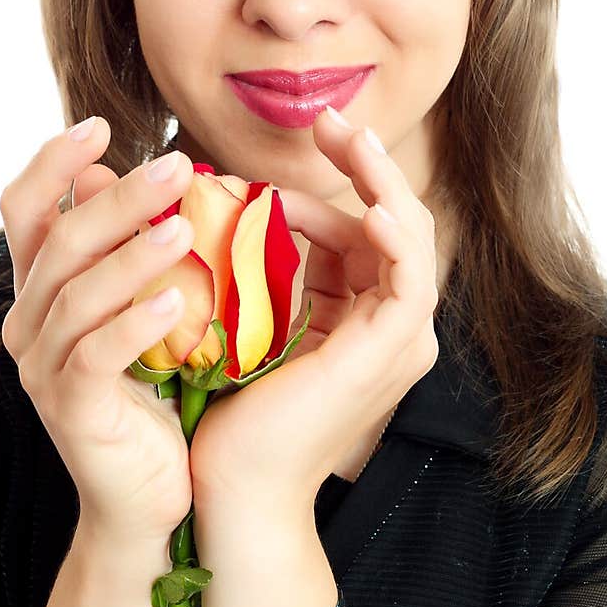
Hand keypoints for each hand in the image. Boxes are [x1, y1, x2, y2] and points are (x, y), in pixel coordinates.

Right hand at [0, 118, 198, 549]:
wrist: (147, 497)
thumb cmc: (157, 394)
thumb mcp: (146, 311)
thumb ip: (134, 251)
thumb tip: (141, 175)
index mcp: (43, 290)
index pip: (25, 211)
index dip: (51, 164)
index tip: (99, 127)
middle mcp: (31, 323)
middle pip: (59, 243)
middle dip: (117, 200)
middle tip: (176, 166)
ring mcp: (44, 369)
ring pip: (77, 296)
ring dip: (131, 256)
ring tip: (185, 227)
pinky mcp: (72, 410)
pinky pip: (96, 356)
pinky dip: (134, 325)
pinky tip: (176, 301)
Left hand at [188, 107, 440, 512]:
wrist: (230, 487)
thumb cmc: (224, 411)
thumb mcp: (237, 315)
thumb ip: (242, 261)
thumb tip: (196, 197)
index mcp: (360, 321)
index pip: (359, 231)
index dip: (332, 184)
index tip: (290, 148)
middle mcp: (390, 326)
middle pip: (390, 222)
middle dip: (362, 164)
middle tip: (328, 119)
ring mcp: (399, 338)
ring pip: (407, 233)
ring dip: (380, 179)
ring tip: (345, 134)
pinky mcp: (394, 347)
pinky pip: (411, 273)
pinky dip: (395, 229)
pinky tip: (369, 201)